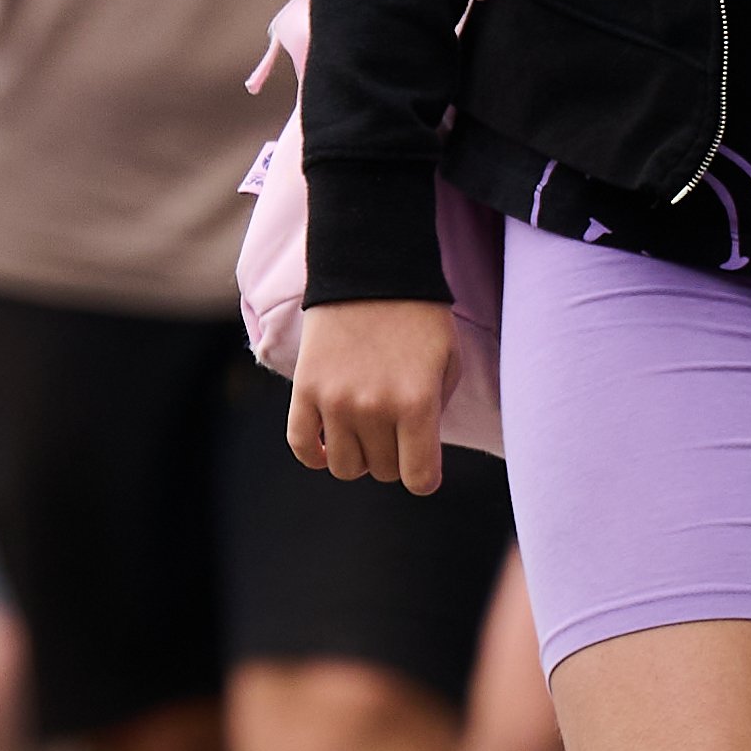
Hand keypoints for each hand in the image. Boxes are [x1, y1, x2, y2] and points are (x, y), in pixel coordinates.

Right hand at [285, 299, 462, 495]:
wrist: (371, 270)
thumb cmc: (419, 318)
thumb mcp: (449, 363)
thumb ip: (437, 414)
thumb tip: (416, 453)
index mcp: (417, 404)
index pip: (420, 480)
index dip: (424, 476)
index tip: (421, 461)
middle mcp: (375, 408)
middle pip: (382, 471)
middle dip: (392, 456)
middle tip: (395, 426)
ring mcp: (335, 401)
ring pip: (344, 467)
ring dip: (357, 455)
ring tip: (363, 429)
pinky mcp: (305, 389)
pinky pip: (301, 445)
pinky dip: (314, 454)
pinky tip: (327, 442)